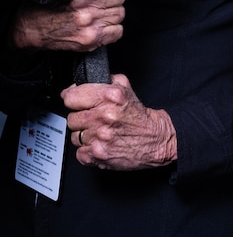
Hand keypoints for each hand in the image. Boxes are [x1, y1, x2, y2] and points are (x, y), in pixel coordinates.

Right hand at [10, 0, 125, 51]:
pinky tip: (99, 25)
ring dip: (111, 12)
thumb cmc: (44, 4)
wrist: (28, 30)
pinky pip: (118, 31)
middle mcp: (86, 4)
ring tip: (97, 12)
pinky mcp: (90, 39)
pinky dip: (112, 29)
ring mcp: (90, 23)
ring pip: (120, 13)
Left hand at [62, 73, 176, 170]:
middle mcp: (104, 117)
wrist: (156, 140)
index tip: (75, 101)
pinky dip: (88, 150)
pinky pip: (79, 152)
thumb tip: (80, 83)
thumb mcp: (127, 89)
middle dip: (82, 117)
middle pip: (71, 117)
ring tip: (100, 132)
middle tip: (95, 118)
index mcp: (111, 97)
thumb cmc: (141, 117)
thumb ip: (106, 81)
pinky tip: (101, 144)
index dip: (73, 98)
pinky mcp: (97, 155)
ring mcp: (100, 137)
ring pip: (74, 136)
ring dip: (85, 135)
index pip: (71, 97)